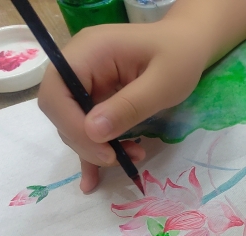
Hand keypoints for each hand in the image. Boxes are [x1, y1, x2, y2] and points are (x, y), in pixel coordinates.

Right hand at [38, 21, 209, 191]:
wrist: (189, 45)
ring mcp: (85, 83)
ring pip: (74, 125)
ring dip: (96, 149)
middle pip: (61, 111)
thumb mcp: (162, 83)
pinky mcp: (95, 99)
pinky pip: (87, 128)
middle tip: (118, 159)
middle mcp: (78, 65)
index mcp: (89, 51)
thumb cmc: (180, 57)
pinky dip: (93, 151)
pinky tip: (94, 180)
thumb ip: (129, 106)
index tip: (104, 151)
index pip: (56, 92)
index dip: (72, 126)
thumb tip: (93, 132)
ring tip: (133, 157)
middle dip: (85, 142)